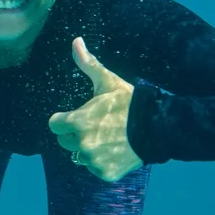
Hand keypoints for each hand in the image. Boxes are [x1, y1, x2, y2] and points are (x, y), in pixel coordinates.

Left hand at [48, 37, 141, 181]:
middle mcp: (82, 143)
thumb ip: (88, 64)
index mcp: (78, 121)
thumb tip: (76, 41)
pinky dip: (102, 163)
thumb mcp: (108, 82)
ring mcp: (94, 160)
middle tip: (97, 127)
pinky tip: (116, 151)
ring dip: (89, 149)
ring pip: (80, 156)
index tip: (77, 117)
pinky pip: (95, 169)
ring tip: (108, 139)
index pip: (55, 124)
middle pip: (65, 141)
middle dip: (76, 134)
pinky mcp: (105, 174)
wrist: (159, 128)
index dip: (64, 119)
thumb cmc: (130, 103)